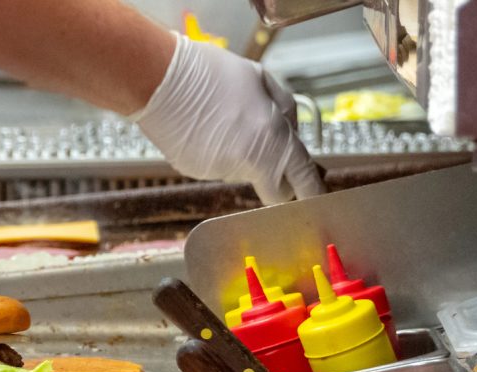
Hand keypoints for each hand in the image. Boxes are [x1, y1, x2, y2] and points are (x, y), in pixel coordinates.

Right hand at [135, 34, 324, 204]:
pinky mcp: (195, 171)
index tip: (316, 194)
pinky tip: (202, 126)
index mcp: (273, 139)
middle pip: (273, 189)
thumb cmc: (210, 73)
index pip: (302, 180)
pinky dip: (214, 150)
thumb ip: (284, 109)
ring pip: (241, 171)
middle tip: (267, 151)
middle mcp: (248, 163)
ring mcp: (219, 171)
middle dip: (277, 178)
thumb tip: (289, 130)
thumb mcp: (261, 78)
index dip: (312, 190)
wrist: (159, 80)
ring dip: (240, 152)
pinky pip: (215, 166)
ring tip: (221, 118)